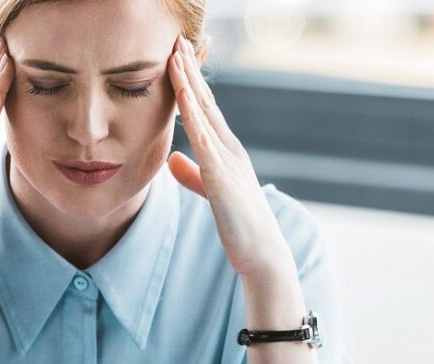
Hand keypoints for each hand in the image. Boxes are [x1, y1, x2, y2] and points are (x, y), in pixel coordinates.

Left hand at [165, 35, 294, 276]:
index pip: (204, 108)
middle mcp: (229, 148)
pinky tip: (182, 94)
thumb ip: (191, 174)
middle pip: (205, 100)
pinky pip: (203, 139)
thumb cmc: (238, 225)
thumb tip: (171, 158)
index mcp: (225, 150)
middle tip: (176, 39)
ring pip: (204, 112)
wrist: (262, 254)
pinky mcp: (222, 176)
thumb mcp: (209, 192)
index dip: (190, 81)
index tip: (176, 55)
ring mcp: (228, 159)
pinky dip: (192, 114)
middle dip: (189, 70)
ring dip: (189, 82)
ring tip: (175, 54)